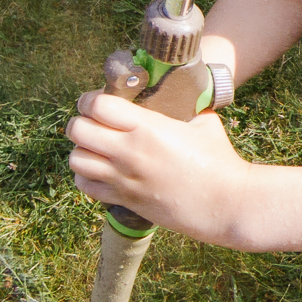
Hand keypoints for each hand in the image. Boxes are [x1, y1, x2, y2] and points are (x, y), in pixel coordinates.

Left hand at [66, 90, 249, 243]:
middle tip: (92, 122)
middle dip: (80, 122)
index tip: (96, 100)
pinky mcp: (125, 201)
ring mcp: (124, 179)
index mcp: (148, 128)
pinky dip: (86, 177)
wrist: (225, 203)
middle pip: (77, 130)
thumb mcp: (203, 122)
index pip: (97, 106)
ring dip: (81, 150)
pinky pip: (86, 186)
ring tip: (95, 147)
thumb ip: (185, 109)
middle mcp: (129, 152)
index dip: (90, 100)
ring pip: (76, 160)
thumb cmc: (219, 160)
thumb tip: (180, 99)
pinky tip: (100, 171)